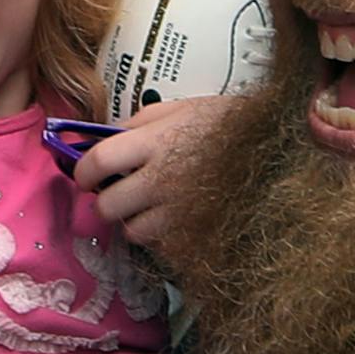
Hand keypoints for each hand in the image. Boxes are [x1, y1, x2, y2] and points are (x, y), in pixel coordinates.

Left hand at [75, 93, 245, 262]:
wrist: (272, 147)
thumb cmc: (224, 123)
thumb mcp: (178, 109)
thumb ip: (137, 124)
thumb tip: (104, 139)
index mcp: (154, 142)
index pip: (99, 162)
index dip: (82, 171)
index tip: (84, 175)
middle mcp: (162, 179)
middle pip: (109, 205)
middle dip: (106, 200)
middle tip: (116, 192)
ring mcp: (181, 211)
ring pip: (133, 232)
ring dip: (133, 221)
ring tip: (148, 206)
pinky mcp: (197, 232)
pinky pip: (163, 244)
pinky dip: (161, 235)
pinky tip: (172, 217)